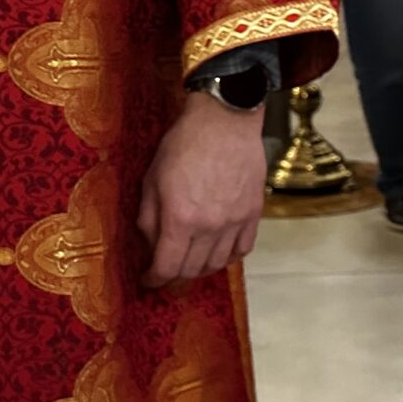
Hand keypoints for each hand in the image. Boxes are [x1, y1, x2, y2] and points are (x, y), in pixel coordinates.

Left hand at [138, 93, 267, 287]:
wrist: (225, 122)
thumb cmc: (184, 145)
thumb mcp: (152, 180)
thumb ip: (149, 218)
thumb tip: (151, 245)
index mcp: (181, 218)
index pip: (167, 266)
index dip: (155, 278)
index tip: (149, 279)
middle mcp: (211, 226)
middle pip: (193, 270)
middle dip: (175, 276)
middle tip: (166, 272)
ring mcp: (236, 221)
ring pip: (219, 263)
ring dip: (201, 268)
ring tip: (191, 262)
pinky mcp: (254, 213)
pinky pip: (243, 248)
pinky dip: (229, 256)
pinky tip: (218, 251)